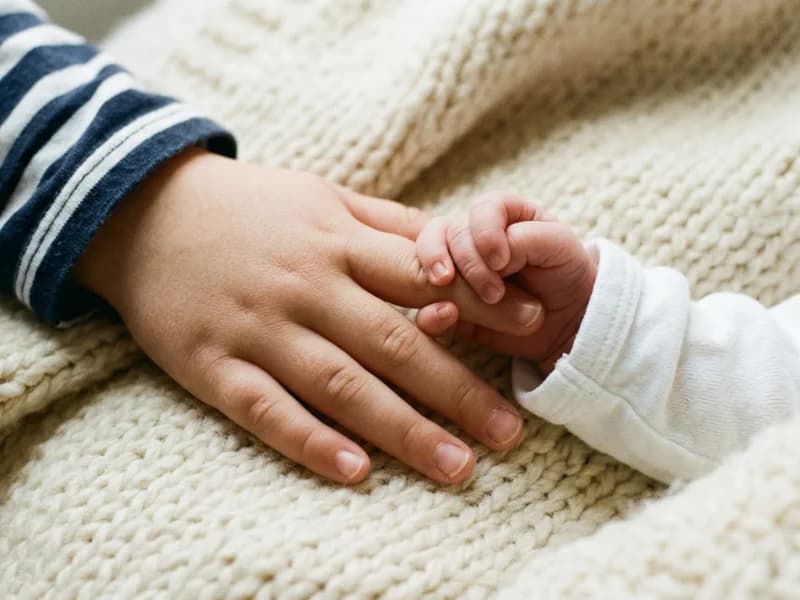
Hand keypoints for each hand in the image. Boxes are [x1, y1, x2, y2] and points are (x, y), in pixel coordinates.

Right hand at [74, 151, 544, 484]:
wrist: (143, 210)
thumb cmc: (249, 206)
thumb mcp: (322, 197)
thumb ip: (386, 224)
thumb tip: (452, 246)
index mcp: (337, 244)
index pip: (426, 276)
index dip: (484, 301)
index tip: (533, 326)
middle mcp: (306, 288)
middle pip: (394, 345)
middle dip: (457, 392)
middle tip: (508, 434)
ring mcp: (258, 329)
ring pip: (340, 385)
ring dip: (402, 430)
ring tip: (457, 467)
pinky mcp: (212, 365)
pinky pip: (266, 410)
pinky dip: (310, 442)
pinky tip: (355, 472)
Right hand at [415, 193, 597, 373]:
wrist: (567, 320)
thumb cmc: (564, 273)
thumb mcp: (559, 247)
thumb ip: (525, 240)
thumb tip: (491, 256)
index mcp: (501, 212)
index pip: (481, 209)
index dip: (485, 232)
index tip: (503, 261)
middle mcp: (470, 235)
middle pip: (448, 233)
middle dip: (469, 263)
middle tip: (494, 293)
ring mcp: (454, 268)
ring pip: (423, 260)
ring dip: (437, 276)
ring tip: (449, 293)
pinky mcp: (446, 304)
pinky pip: (422, 305)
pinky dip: (428, 311)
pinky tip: (445, 315)